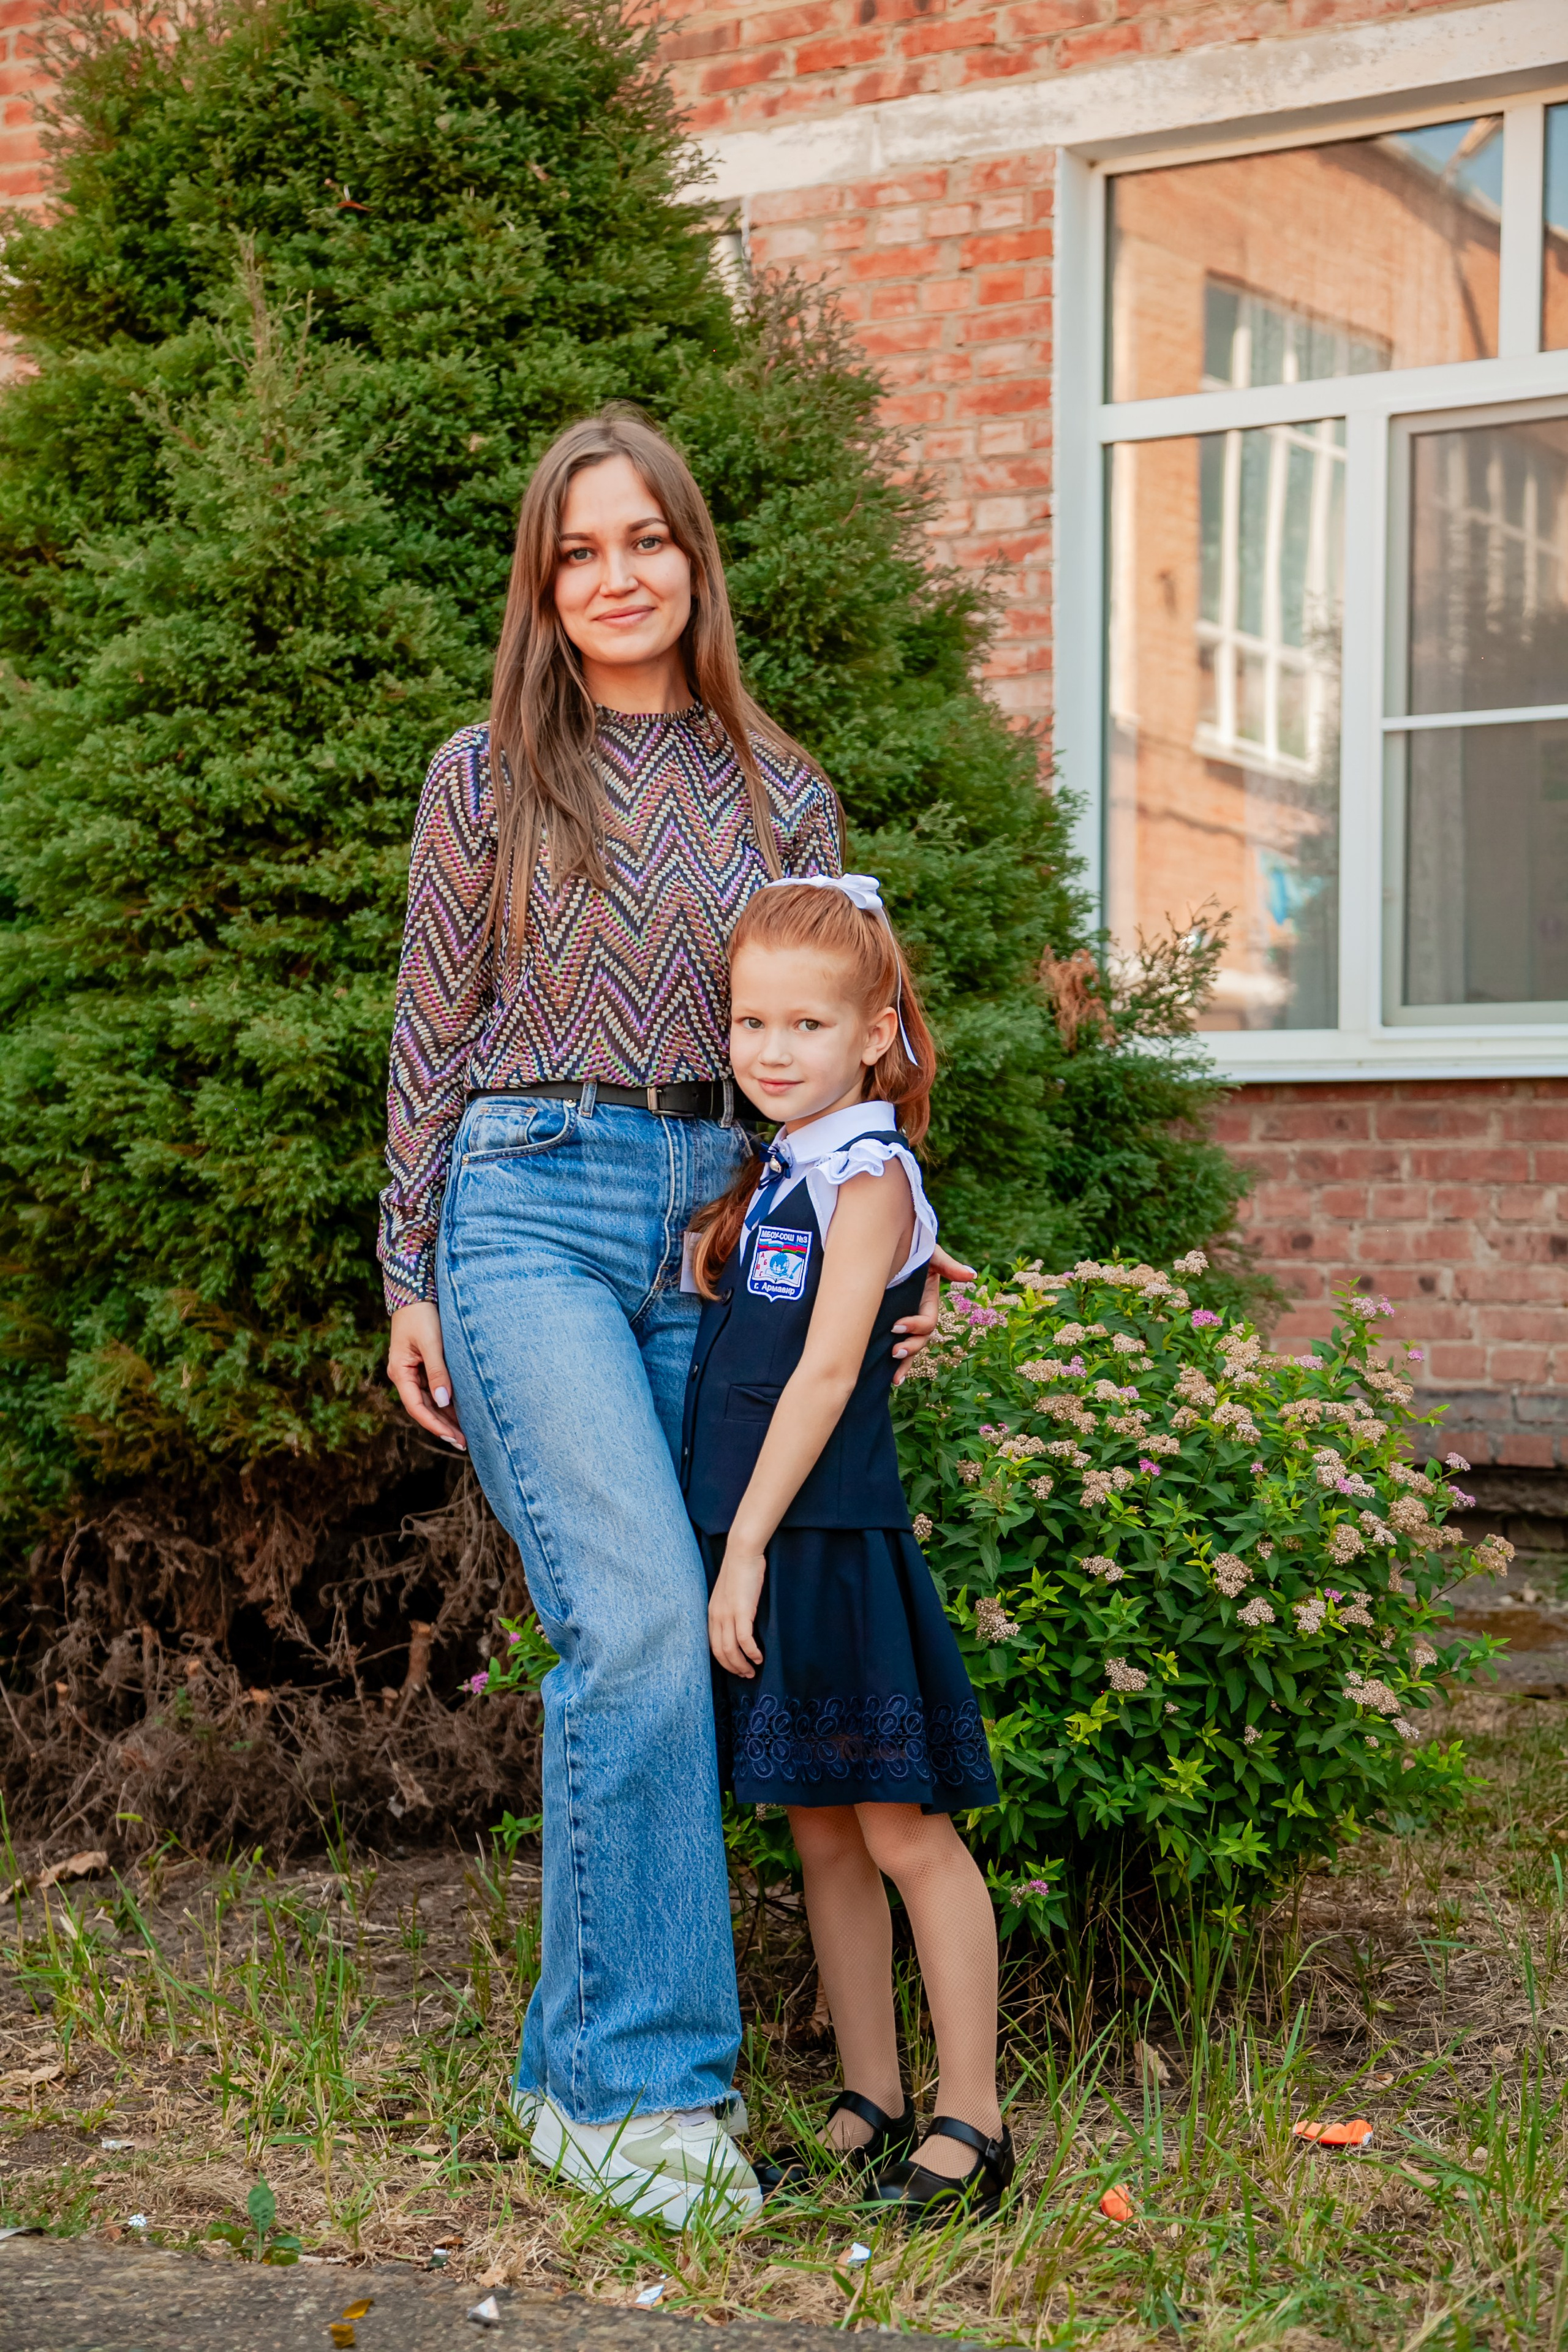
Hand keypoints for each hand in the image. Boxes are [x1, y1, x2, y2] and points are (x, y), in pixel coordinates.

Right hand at [388, 1303, 466, 1449]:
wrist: (415, 1291)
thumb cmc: (422, 1315)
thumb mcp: (432, 1343)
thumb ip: (438, 1372)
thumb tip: (444, 1402)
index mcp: (400, 1372)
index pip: (416, 1406)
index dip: (434, 1424)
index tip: (453, 1437)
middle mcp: (404, 1375)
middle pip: (423, 1408)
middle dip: (442, 1426)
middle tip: (464, 1442)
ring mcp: (413, 1371)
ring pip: (429, 1401)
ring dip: (445, 1417)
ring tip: (464, 1433)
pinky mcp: (423, 1365)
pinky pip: (434, 1389)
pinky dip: (446, 1402)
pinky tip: (461, 1412)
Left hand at [708, 1544, 766, 1677]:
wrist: (742, 1553)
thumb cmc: (740, 1571)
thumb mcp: (729, 1594)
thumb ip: (730, 1609)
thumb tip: (740, 1624)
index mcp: (712, 1613)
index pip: (713, 1646)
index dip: (724, 1661)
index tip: (736, 1668)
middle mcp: (716, 1617)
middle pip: (720, 1652)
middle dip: (733, 1667)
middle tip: (746, 1675)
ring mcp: (727, 1615)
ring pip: (731, 1650)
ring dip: (742, 1664)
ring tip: (753, 1670)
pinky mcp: (741, 1611)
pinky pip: (745, 1640)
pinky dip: (751, 1652)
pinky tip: (759, 1657)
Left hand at [891, 1243, 976, 1385]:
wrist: (889, 1245)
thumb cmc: (913, 1247)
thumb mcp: (931, 1255)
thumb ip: (949, 1266)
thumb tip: (972, 1275)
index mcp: (927, 1302)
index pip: (927, 1322)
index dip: (915, 1326)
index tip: (896, 1326)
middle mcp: (917, 1314)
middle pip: (921, 1340)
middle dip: (910, 1349)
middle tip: (894, 1352)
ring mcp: (903, 1320)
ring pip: (909, 1348)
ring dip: (903, 1362)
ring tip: (892, 1376)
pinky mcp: (886, 1323)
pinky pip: (892, 1345)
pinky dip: (889, 1363)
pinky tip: (885, 1378)